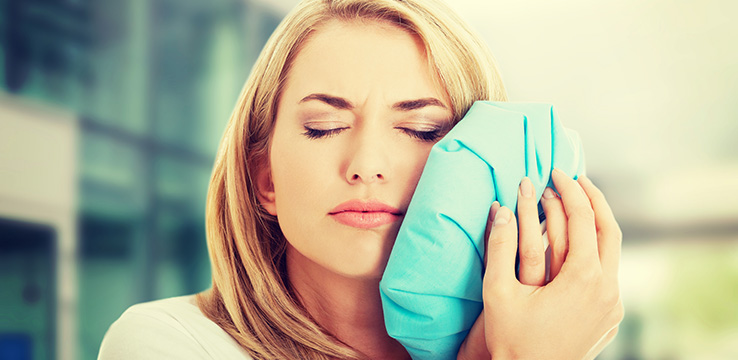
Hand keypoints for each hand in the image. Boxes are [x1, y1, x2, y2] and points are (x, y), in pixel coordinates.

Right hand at [458, 169, 623, 359]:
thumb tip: (500, 208)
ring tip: (577, 206)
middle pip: (610, 228)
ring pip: (613, 251)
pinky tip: (579, 245)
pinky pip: (609, 272)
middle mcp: (607, 289)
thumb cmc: (510, 339)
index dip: (570, 189)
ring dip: (596, 224)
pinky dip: (596, 249)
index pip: (584, 218)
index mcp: (583, 277)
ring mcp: (612, 305)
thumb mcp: (498, 290)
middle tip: (574, 178)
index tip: (556, 171)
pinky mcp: (610, 317)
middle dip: (592, 198)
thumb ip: (499, 246)